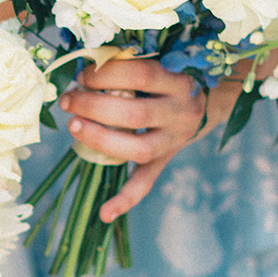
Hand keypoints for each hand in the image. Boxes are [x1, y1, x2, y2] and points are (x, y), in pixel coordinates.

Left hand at [59, 58, 241, 223]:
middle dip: (94, 107)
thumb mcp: (160, 63)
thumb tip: (81, 69)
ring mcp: (174, 141)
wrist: (208, 101)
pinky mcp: (165, 160)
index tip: (82, 74)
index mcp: (179, 82)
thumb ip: (128, 65)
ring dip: (100, 139)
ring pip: (138, 149)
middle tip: (68, 101)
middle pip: (135, 114)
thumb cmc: (169, 76)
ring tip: (73, 126)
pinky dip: (125, 199)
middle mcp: (181, 113)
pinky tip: (104, 213)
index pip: (142, 74)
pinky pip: (146, 182)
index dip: (108, 73)